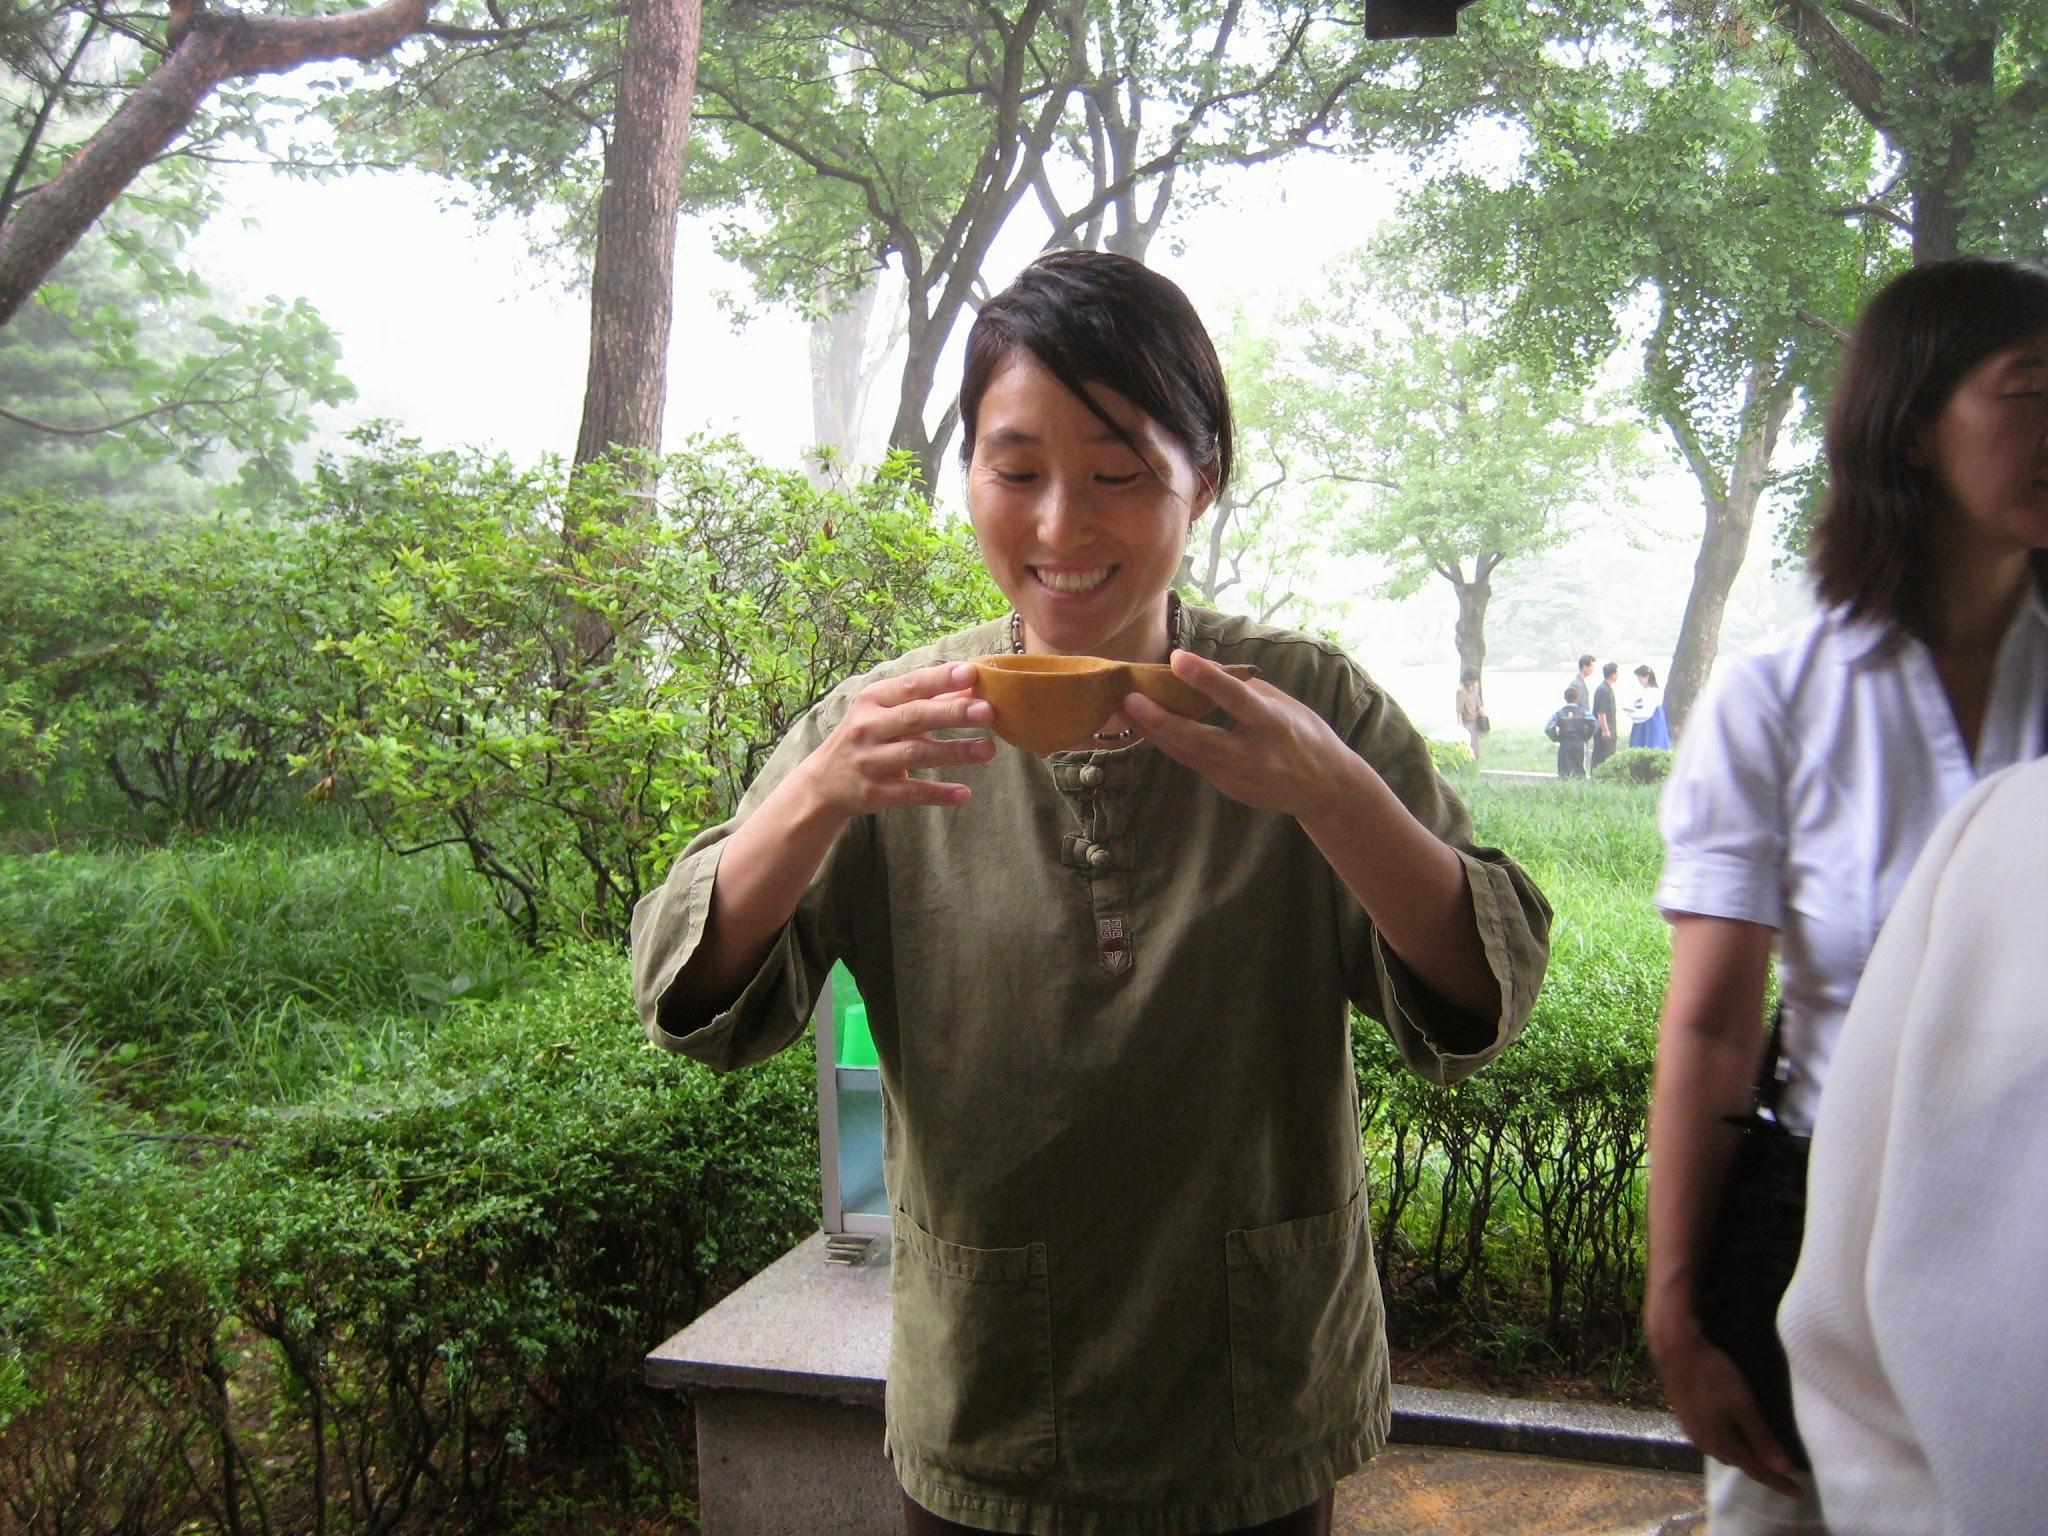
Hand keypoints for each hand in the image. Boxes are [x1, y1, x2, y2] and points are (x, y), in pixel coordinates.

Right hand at [801, 662, 993, 816]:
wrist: (824, 783)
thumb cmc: (867, 737)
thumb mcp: (886, 713)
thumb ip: (926, 700)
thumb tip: (972, 687)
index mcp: (872, 700)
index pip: (910, 685)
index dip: (940, 679)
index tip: (971, 673)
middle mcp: (868, 727)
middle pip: (915, 717)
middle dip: (952, 713)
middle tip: (987, 711)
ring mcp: (870, 761)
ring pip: (916, 754)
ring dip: (954, 751)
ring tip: (988, 749)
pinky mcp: (875, 792)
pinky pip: (911, 792)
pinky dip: (937, 793)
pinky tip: (963, 793)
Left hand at [1121, 650, 1352, 819]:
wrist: (1324, 789)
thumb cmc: (1304, 735)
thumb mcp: (1283, 703)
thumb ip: (1244, 688)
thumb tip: (1204, 669)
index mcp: (1273, 723)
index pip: (1235, 698)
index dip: (1206, 678)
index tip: (1177, 658)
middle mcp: (1253, 753)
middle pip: (1198, 739)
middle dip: (1160, 720)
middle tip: (1130, 699)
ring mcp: (1238, 776)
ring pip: (1187, 754)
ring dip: (1155, 732)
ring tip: (1127, 710)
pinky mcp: (1227, 787)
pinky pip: (1193, 761)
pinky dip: (1171, 743)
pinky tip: (1149, 727)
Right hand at [1647, 1310, 1803, 1497]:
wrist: (1676, 1351)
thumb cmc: (1714, 1376)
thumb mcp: (1744, 1405)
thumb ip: (1762, 1438)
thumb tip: (1784, 1469)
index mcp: (1721, 1444)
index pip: (1756, 1470)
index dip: (1778, 1482)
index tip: (1800, 1493)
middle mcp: (1704, 1443)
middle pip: (1738, 1463)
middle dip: (1760, 1469)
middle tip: (1782, 1470)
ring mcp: (1692, 1430)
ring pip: (1724, 1451)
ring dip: (1743, 1455)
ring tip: (1759, 1453)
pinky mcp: (1686, 1417)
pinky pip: (1712, 1439)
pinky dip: (1729, 1442)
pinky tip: (1732, 1432)